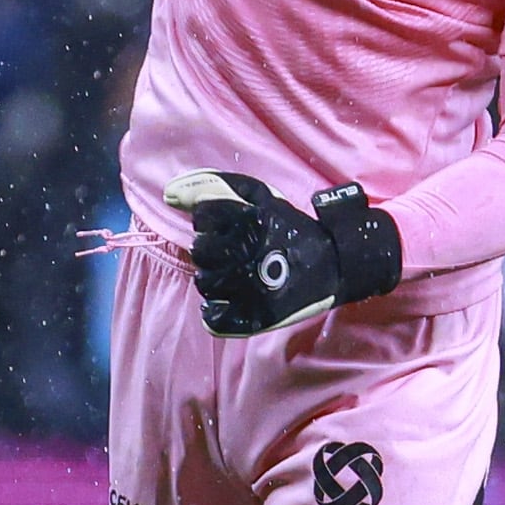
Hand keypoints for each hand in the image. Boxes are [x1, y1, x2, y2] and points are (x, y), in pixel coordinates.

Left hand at [165, 171, 404, 336]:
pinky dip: (215, 311)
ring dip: (212, 278)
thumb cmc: (292, 226)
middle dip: (211, 248)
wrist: (336, 264)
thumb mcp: (260, 195)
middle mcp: (245, 253)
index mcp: (248, 220)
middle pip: (199, 250)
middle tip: (233, 251)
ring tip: (233, 273)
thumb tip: (168, 193)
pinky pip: (213, 319)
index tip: (230, 225)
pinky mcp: (254, 318)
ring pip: (203, 283)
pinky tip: (226, 301)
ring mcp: (248, 288)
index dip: (212, 219)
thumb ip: (212, 185)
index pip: (203, 216)